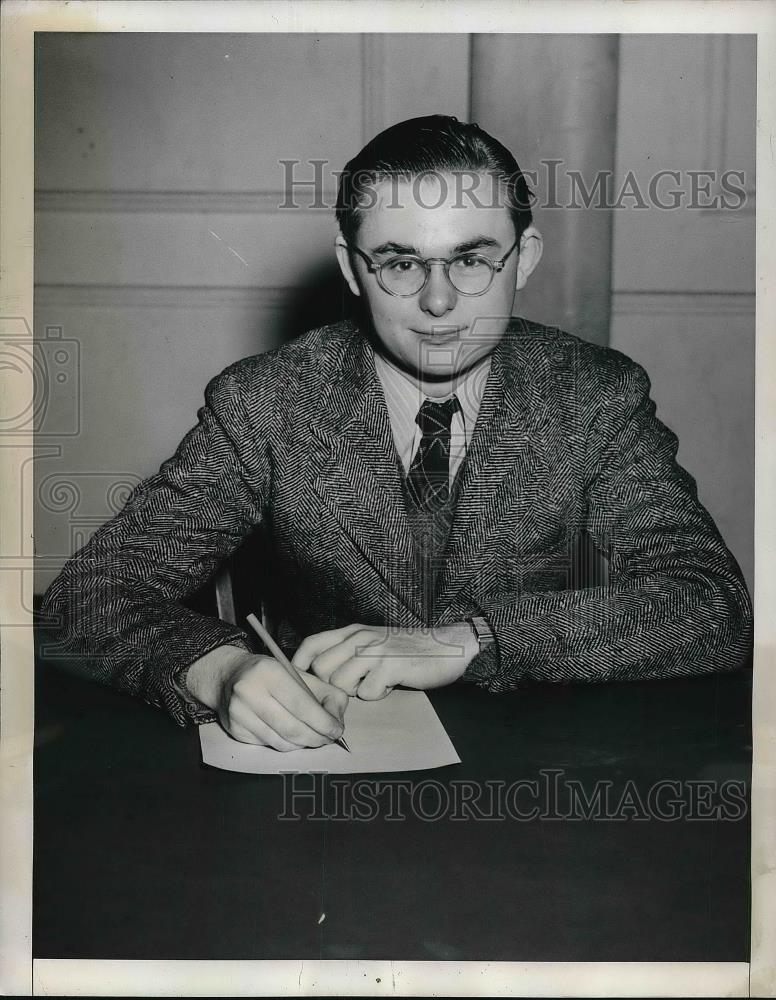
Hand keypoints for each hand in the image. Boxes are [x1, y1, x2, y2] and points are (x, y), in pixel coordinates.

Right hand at [185, 645, 347, 749]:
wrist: (229, 676)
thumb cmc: (271, 674)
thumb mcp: (299, 674)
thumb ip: (324, 694)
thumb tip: (338, 721)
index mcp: (269, 672)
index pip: (302, 705)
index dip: (323, 722)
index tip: (337, 731)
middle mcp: (250, 692)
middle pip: (292, 728)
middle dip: (316, 738)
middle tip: (328, 739)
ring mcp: (239, 714)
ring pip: (281, 742)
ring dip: (302, 744)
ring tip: (312, 737)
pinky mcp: (235, 730)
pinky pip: (269, 745)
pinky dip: (285, 745)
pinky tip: (291, 736)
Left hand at [291, 623, 477, 699]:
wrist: (446, 646)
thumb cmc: (406, 650)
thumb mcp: (372, 641)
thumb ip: (347, 651)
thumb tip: (317, 673)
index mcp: (353, 631)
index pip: (312, 644)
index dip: (299, 664)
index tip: (301, 681)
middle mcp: (360, 637)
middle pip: (322, 670)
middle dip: (332, 686)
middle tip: (354, 687)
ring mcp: (375, 651)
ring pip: (341, 683)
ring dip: (356, 691)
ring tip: (374, 683)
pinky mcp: (390, 666)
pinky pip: (367, 692)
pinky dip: (377, 695)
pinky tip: (390, 684)